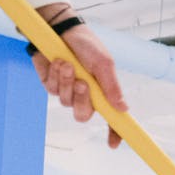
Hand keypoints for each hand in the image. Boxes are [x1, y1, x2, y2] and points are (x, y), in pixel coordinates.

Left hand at [31, 5, 128, 147]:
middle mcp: (86, 95)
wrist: (60, 29)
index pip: (111, 118)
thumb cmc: (87, 45)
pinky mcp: (51, 84)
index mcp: (103, 92)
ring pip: (65, 102)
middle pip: (83, 115)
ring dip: (66, 82)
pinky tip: (57, 61)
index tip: (114, 144)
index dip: (114, 132)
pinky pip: (51, 90)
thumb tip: (124, 109)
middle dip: (81, 100)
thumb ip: (112, 87)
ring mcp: (67, 91)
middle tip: (82, 83)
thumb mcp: (104, 64)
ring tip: (66, 64)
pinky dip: (55, 76)